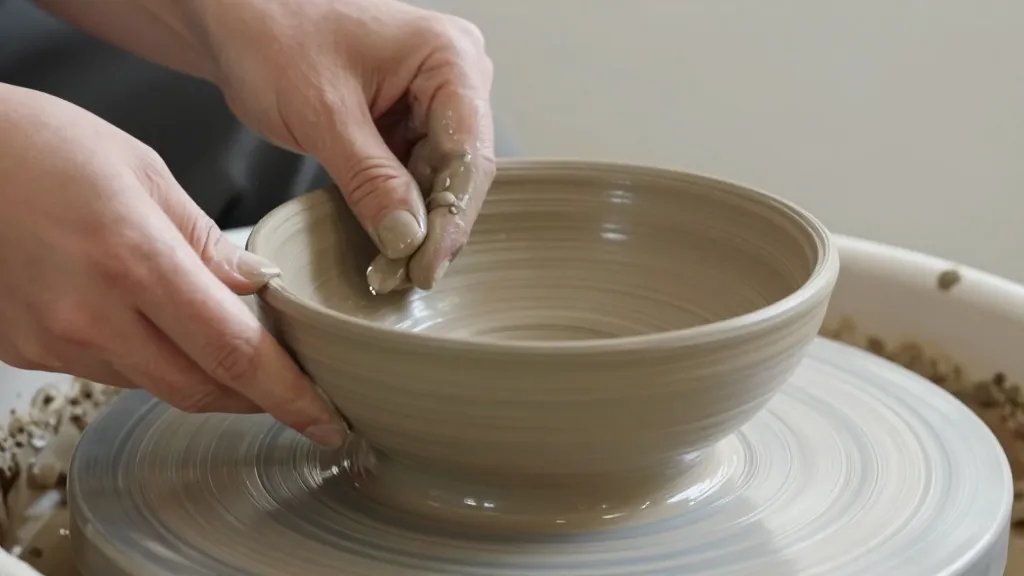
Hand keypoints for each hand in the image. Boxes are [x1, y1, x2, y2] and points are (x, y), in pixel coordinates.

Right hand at [0, 84, 346, 447]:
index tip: (326, 420)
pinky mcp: (26, 351)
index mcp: (136, 260)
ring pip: (156, 385)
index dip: (288, 396)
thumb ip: (207, 241)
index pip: (234, 352)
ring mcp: (54, 340)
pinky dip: (148, 359)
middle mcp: (92, 314)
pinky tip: (150, 323)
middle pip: (200, 389)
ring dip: (203, 376)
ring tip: (224, 341)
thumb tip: (258, 287)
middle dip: (256, 398)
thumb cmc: (40, 146)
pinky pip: (109, 373)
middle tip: (295, 393)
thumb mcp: (144, 171)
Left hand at [195, 0, 495, 292]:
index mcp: (450, 57)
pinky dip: (400, 211)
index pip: (469, 152)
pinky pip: (416, 175)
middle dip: (434, 227)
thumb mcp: (322, 113)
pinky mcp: (410, 121)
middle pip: (461, 170)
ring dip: (417, 226)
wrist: (235, 22)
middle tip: (407, 277)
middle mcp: (455, 75)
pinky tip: (386, 243)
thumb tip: (410, 240)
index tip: (426, 267)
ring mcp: (435, 99)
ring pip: (440, 179)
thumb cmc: (272, 35)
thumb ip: (370, 178)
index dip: (451, 218)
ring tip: (392, 269)